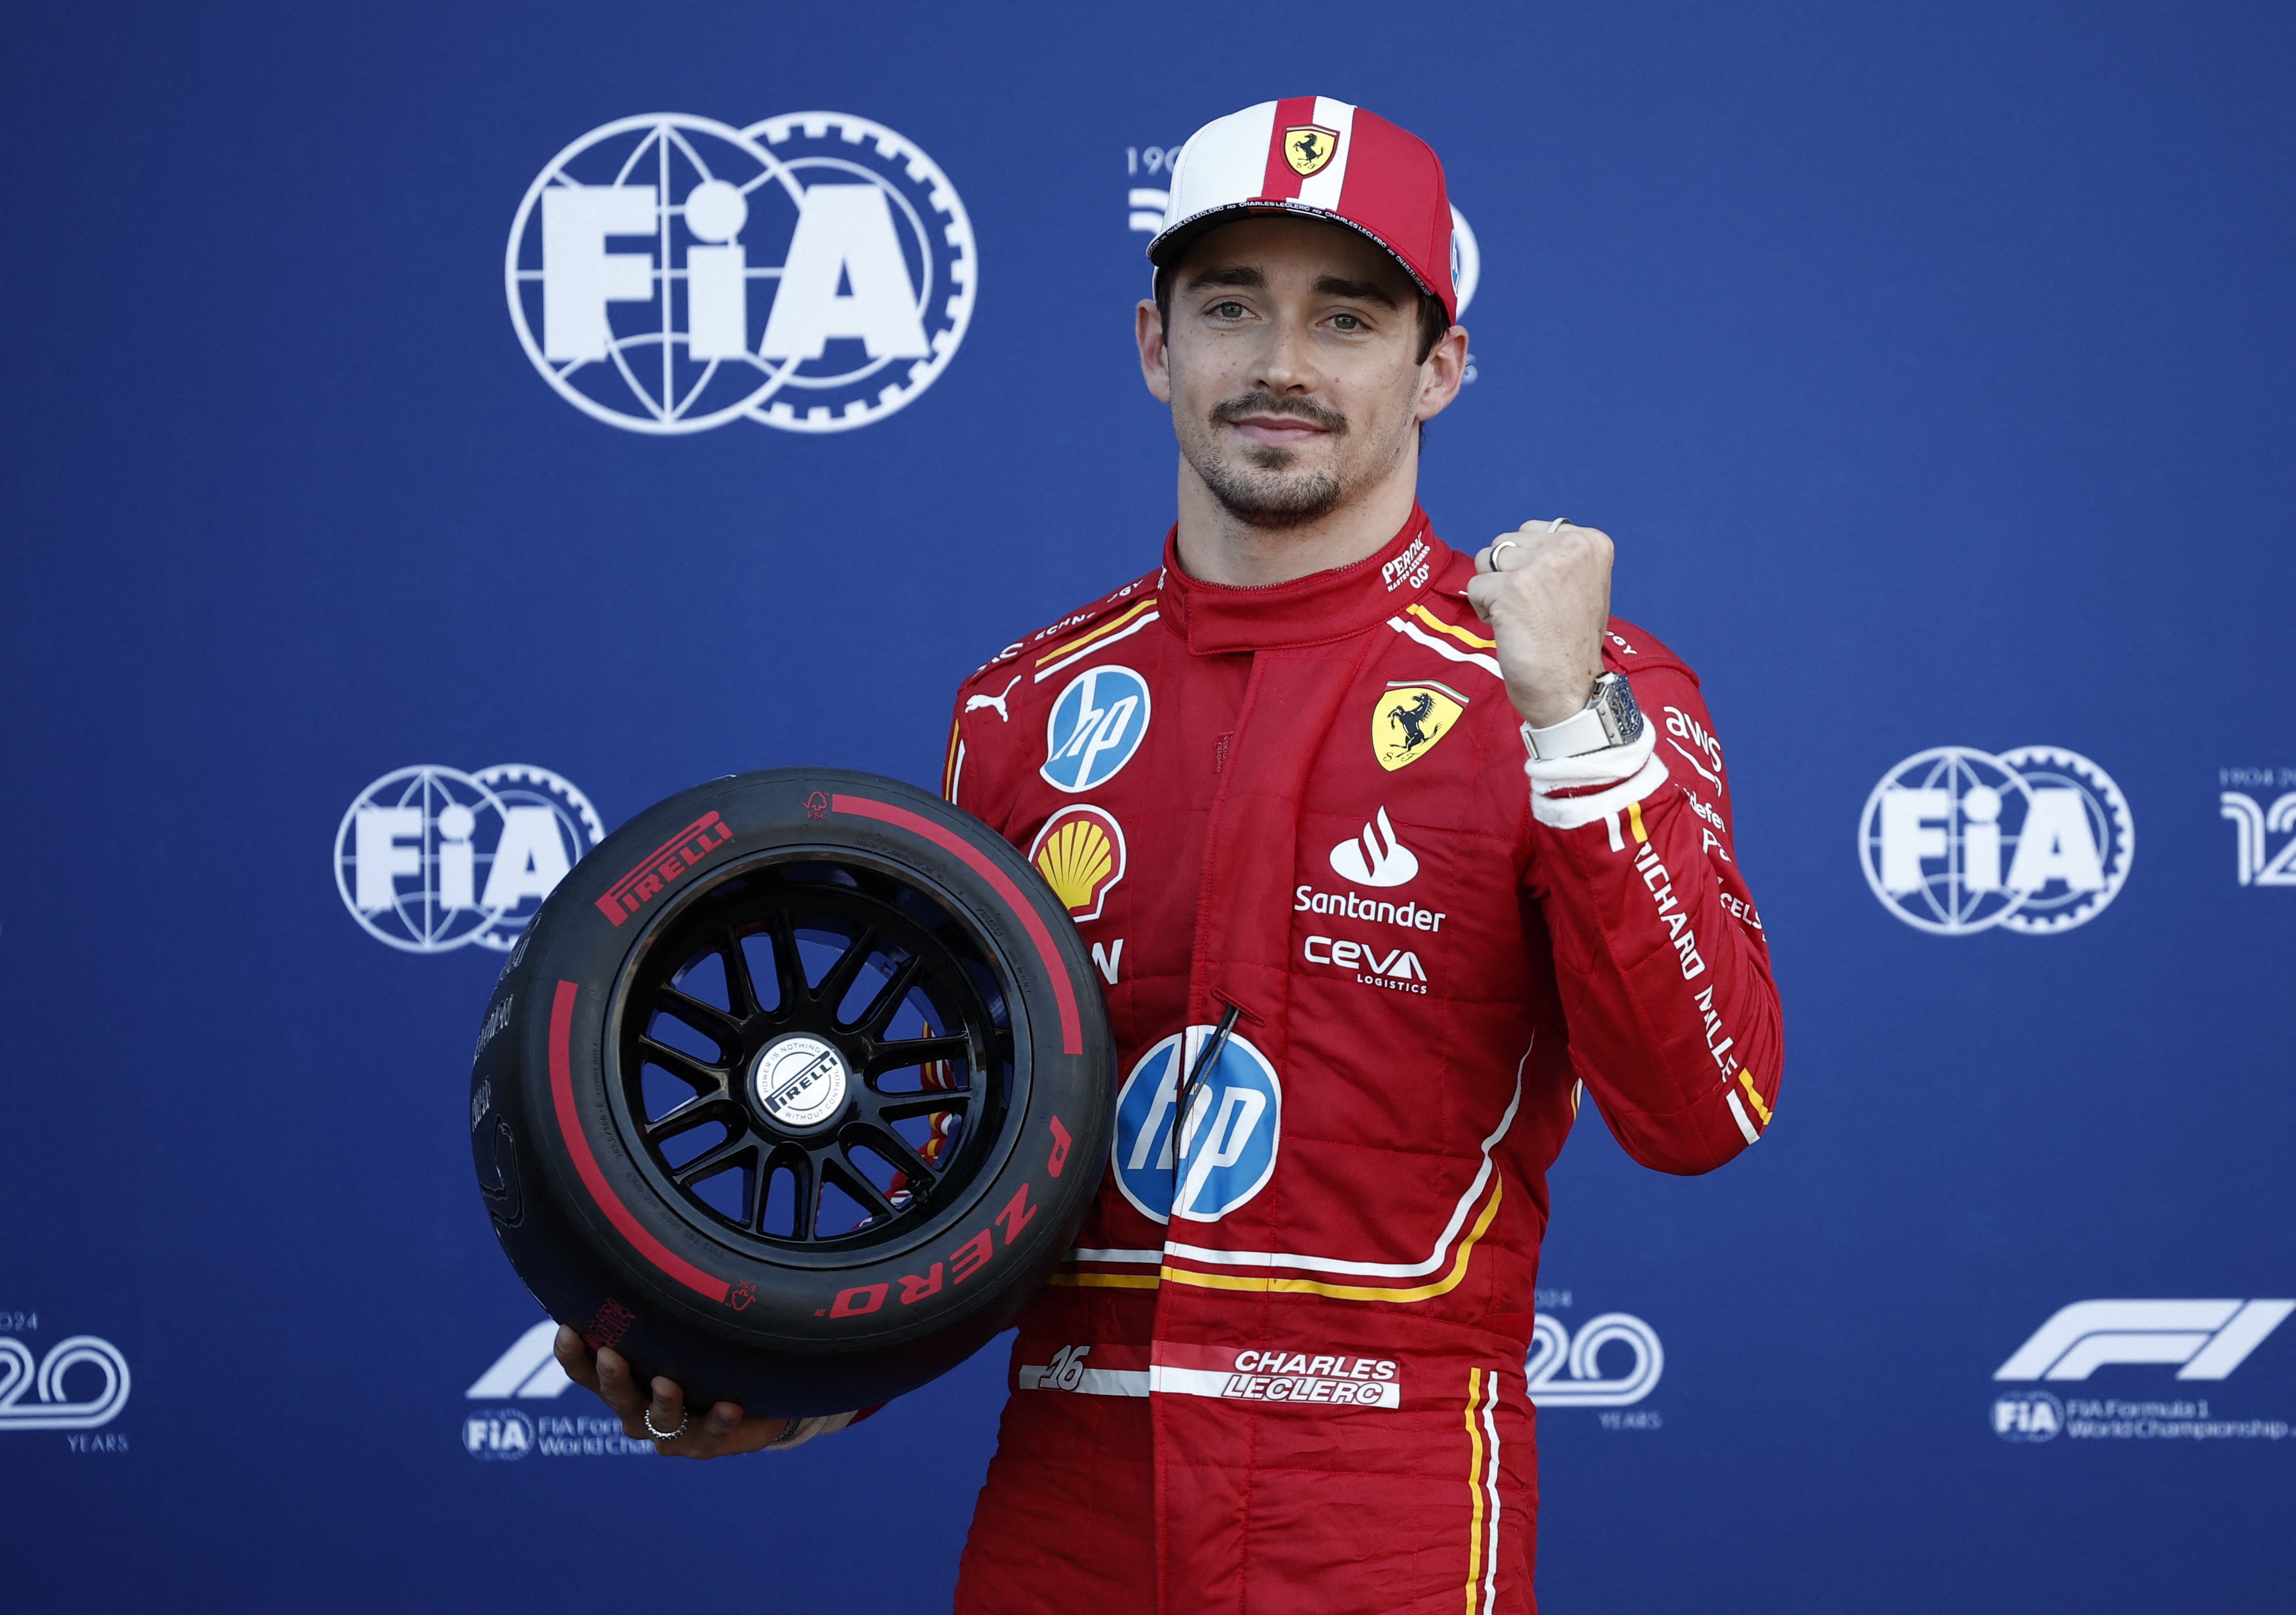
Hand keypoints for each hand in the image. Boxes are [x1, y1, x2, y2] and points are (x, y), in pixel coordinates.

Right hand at [553, 1325, 793, 1459]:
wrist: (751, 1403)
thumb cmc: (701, 1359)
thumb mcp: (676, 1334)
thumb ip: (659, 1312)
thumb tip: (647, 1252)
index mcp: (623, 1383)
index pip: (586, 1372)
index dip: (572, 1356)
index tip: (567, 1330)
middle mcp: (640, 1411)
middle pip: (618, 1398)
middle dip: (613, 1379)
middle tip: (611, 1356)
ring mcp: (672, 1432)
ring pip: (660, 1422)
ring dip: (663, 1402)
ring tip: (667, 1384)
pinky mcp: (706, 1443)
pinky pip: (711, 1435)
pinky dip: (719, 1421)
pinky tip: (729, 1406)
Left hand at [1466, 518, 1613, 727]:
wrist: (1570, 689)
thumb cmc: (1570, 643)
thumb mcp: (1582, 585)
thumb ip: (1557, 557)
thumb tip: (1518, 542)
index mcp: (1590, 542)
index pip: (1531, 531)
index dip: (1525, 564)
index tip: (1545, 594)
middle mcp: (1569, 548)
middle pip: (1505, 543)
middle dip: (1506, 575)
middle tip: (1530, 609)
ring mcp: (1540, 567)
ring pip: (1485, 560)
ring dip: (1492, 591)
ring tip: (1519, 617)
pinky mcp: (1512, 589)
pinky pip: (1475, 587)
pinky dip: (1483, 610)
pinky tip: (1508, 628)